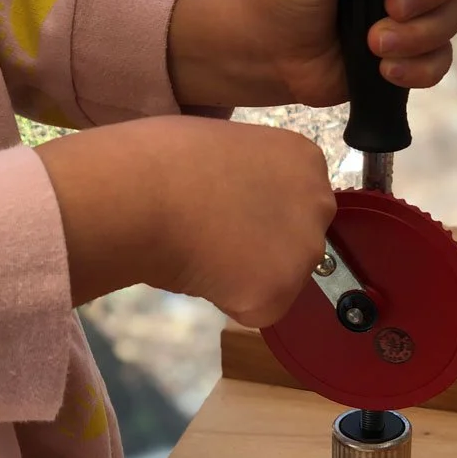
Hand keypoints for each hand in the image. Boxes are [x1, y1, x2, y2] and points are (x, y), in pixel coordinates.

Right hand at [36, 116, 335, 326]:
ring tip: (201, 249)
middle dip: (261, 247)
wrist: (137, 194)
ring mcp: (304, 251)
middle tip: (214, 234)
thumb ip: (252, 176)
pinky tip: (201, 272)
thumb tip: (243, 203)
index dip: (256, 211)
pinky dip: (228, 302)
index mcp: (306, 159)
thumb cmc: (162, 158)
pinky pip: (256, 310)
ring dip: (244, 275)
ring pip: (279, 279)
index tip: (225, 206)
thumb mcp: (227, 147)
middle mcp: (319, 203)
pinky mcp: (279, 294)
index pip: (296, 201)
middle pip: (298, 242)